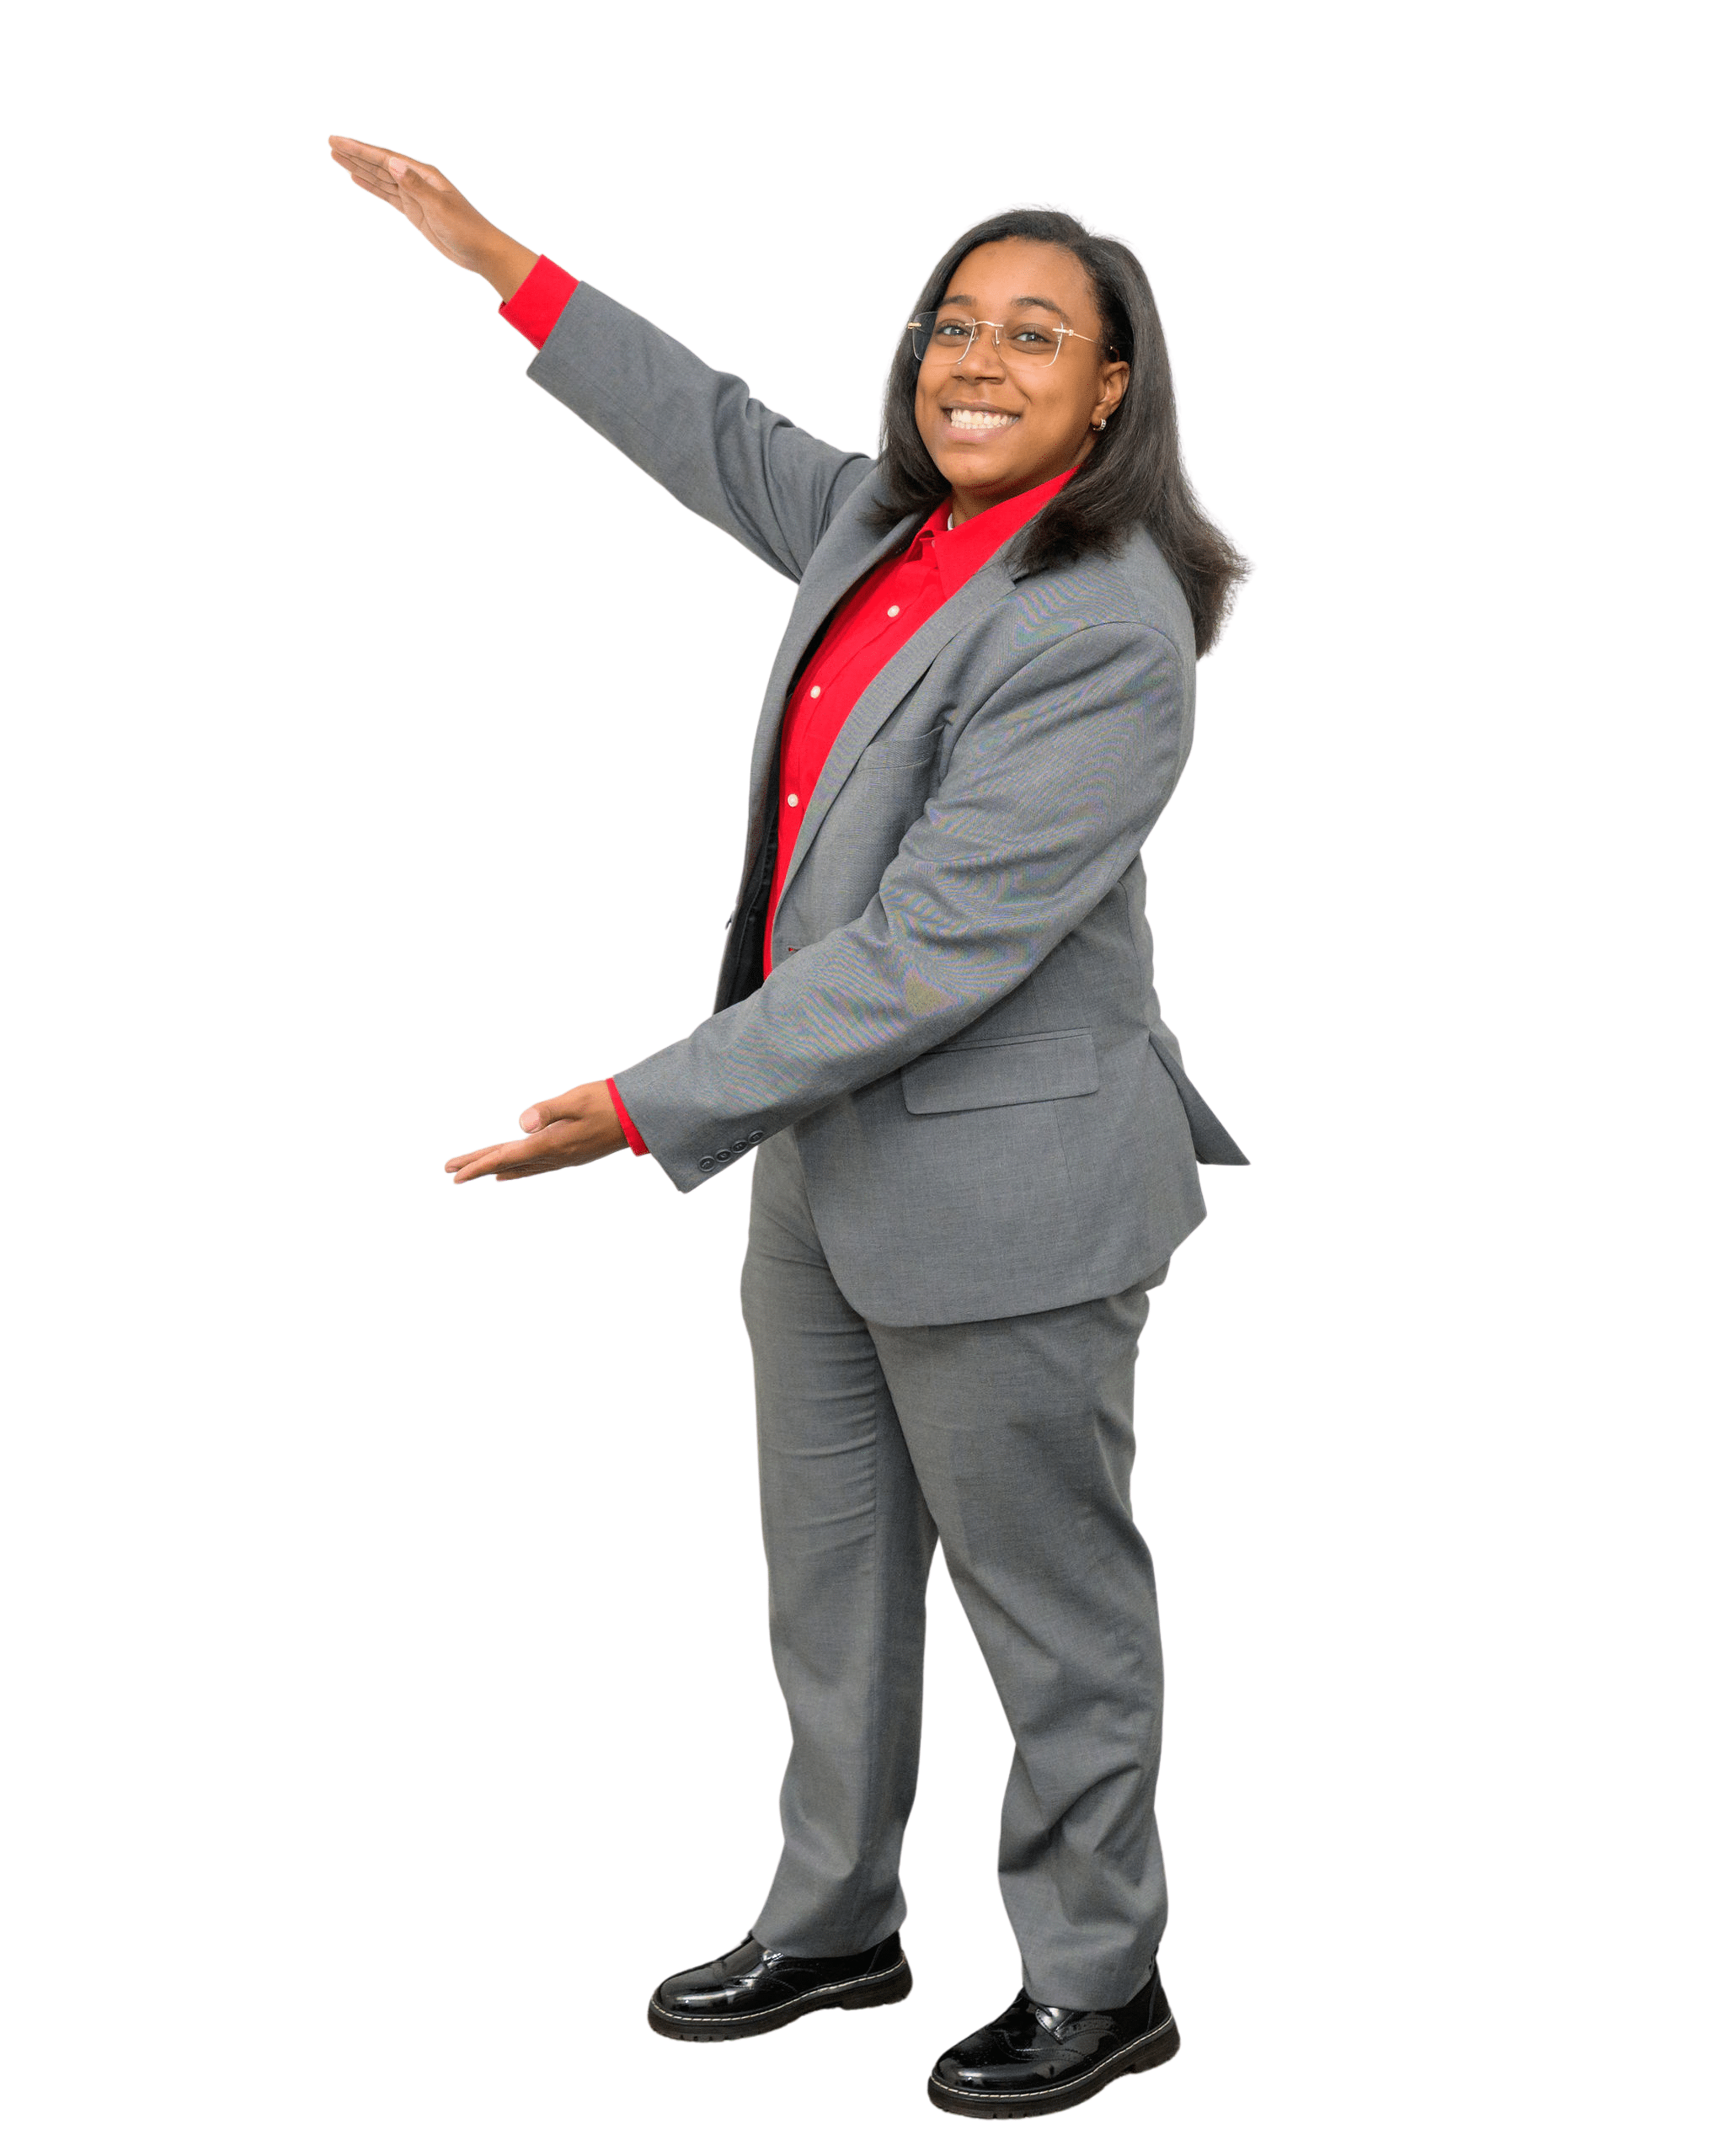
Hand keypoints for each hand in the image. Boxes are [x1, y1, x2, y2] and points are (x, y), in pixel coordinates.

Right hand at [328, 136, 537, 299]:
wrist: (481, 251)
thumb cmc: (466, 229)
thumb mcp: (439, 207)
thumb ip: (415, 186)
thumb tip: (393, 163)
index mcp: (423, 174)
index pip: (385, 157)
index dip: (360, 149)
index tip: (337, 140)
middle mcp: (417, 180)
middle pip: (379, 163)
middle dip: (354, 153)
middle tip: (330, 142)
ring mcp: (414, 196)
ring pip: (380, 178)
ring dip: (359, 167)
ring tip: (336, 157)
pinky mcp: (414, 211)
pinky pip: (387, 195)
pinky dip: (371, 186)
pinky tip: (358, 179)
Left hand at [445, 1081, 627, 1184]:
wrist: (640, 1117)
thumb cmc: (609, 1102)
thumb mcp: (577, 1099)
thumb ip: (548, 1110)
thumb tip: (522, 1123)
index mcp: (552, 1144)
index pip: (506, 1156)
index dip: (479, 1163)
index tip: (455, 1172)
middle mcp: (555, 1156)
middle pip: (507, 1163)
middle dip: (478, 1166)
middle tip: (450, 1171)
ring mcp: (563, 1158)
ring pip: (519, 1166)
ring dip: (494, 1168)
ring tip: (472, 1171)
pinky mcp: (570, 1154)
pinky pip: (534, 1166)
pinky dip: (516, 1170)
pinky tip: (507, 1173)